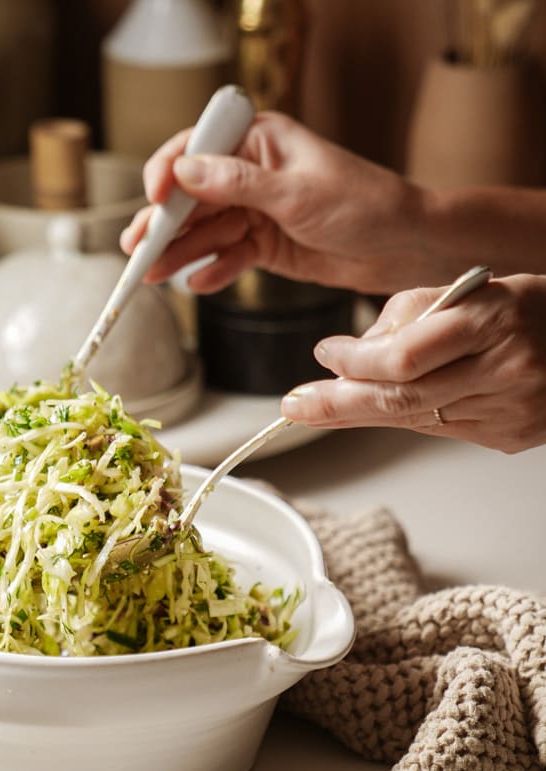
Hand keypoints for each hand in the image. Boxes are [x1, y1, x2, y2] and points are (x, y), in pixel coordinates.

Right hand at [120, 110, 434, 296]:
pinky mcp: (266, 245)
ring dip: (180, 253)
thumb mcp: (297, 193)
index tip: (153, 200)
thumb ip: (237, 183)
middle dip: (163, 224)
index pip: (198, 148)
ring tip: (151, 275)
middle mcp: (252, 172)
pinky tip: (196, 284)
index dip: (168, 173)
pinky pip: (228, 257)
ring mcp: (257, 210)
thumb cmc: (364, 204)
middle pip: (192, 196)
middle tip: (136, 250)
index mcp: (260, 139)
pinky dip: (213, 271)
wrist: (406, 246)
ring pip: (206, 231)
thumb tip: (184, 171)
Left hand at [281, 274, 545, 453]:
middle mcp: (504, 369)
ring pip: (417, 418)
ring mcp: (509, 410)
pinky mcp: (510, 436)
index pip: (404, 356)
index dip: (355, 362)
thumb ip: (415, 314)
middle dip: (338, 404)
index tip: (324, 355)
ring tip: (323, 406)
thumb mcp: (480, 288)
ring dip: (363, 413)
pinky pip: (442, 429)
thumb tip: (358, 350)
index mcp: (495, 320)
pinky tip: (381, 408)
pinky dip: (406, 417)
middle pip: (401, 398)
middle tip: (295, 405)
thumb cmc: (538, 310)